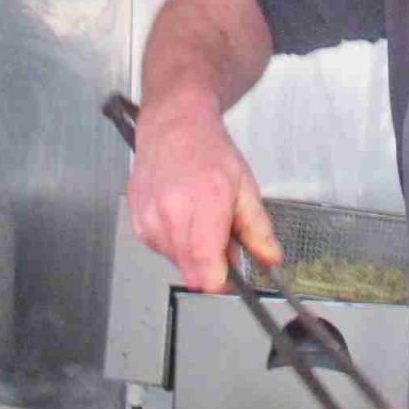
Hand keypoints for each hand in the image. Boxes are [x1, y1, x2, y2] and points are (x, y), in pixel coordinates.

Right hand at [124, 90, 278, 292]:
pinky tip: (181, 215)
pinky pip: (159, 248)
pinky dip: (174, 241)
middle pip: (191, 271)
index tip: (231, 277)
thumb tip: (270, 259)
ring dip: (191, 252)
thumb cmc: (207, 150)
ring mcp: (150, 218)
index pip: (206, 268)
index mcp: (205, 204)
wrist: (173, 127)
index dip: (221, 281)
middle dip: (210, 264)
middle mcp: (172, 213)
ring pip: (175, 262)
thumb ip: (258, 229)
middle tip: (220, 237)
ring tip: (199, 219)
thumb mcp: (245, 187)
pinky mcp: (137, 221)